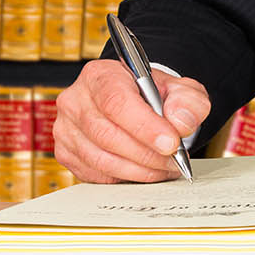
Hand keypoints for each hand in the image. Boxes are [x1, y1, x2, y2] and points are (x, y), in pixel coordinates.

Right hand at [53, 59, 210, 182]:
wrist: (135, 105)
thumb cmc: (153, 96)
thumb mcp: (179, 90)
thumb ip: (187, 101)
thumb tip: (180, 123)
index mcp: (100, 75)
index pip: (116, 102)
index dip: (145, 126)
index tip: (171, 143)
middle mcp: (75, 100)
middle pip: (107, 134)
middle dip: (147, 154)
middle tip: (174, 160)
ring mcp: (66, 129)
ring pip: (101, 160)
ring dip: (139, 170)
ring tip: (165, 168)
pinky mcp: (66, 154)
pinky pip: (96, 175)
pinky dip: (125, 178)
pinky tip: (145, 171)